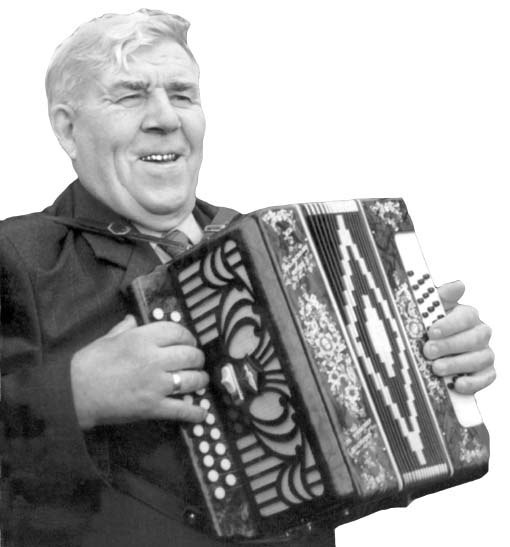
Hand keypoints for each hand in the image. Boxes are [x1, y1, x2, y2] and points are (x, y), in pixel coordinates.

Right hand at [70, 315, 208, 428]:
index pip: (178, 332)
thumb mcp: (107, 339)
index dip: (188, 336)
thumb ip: (125, 328)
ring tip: (200, 381)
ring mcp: (157, 384)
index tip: (189, 342)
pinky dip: (195, 413)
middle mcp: (155, 359)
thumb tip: (134, 320)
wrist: (74, 394)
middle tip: (196, 362)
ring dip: (200, 380)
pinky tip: (201, 413)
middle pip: (190, 355)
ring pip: (192, 379)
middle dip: (197, 358)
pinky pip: (182, 410)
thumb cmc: (88, 363)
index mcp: (143, 338)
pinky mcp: (154, 407)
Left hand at [423, 280, 494, 393]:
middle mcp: (480, 333)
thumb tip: (459, 285)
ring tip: (436, 368)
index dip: (449, 324)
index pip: (467, 316)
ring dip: (457, 364)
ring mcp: (484, 353)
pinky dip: (474, 382)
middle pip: (474, 338)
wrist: (426, 353)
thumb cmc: (427, 326)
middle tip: (427, 351)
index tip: (431, 331)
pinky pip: (487, 378)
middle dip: (449, 345)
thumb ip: (441, 297)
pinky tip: (457, 385)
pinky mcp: (486, 373)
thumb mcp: (428, 310)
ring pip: (481, 358)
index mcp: (467, 315)